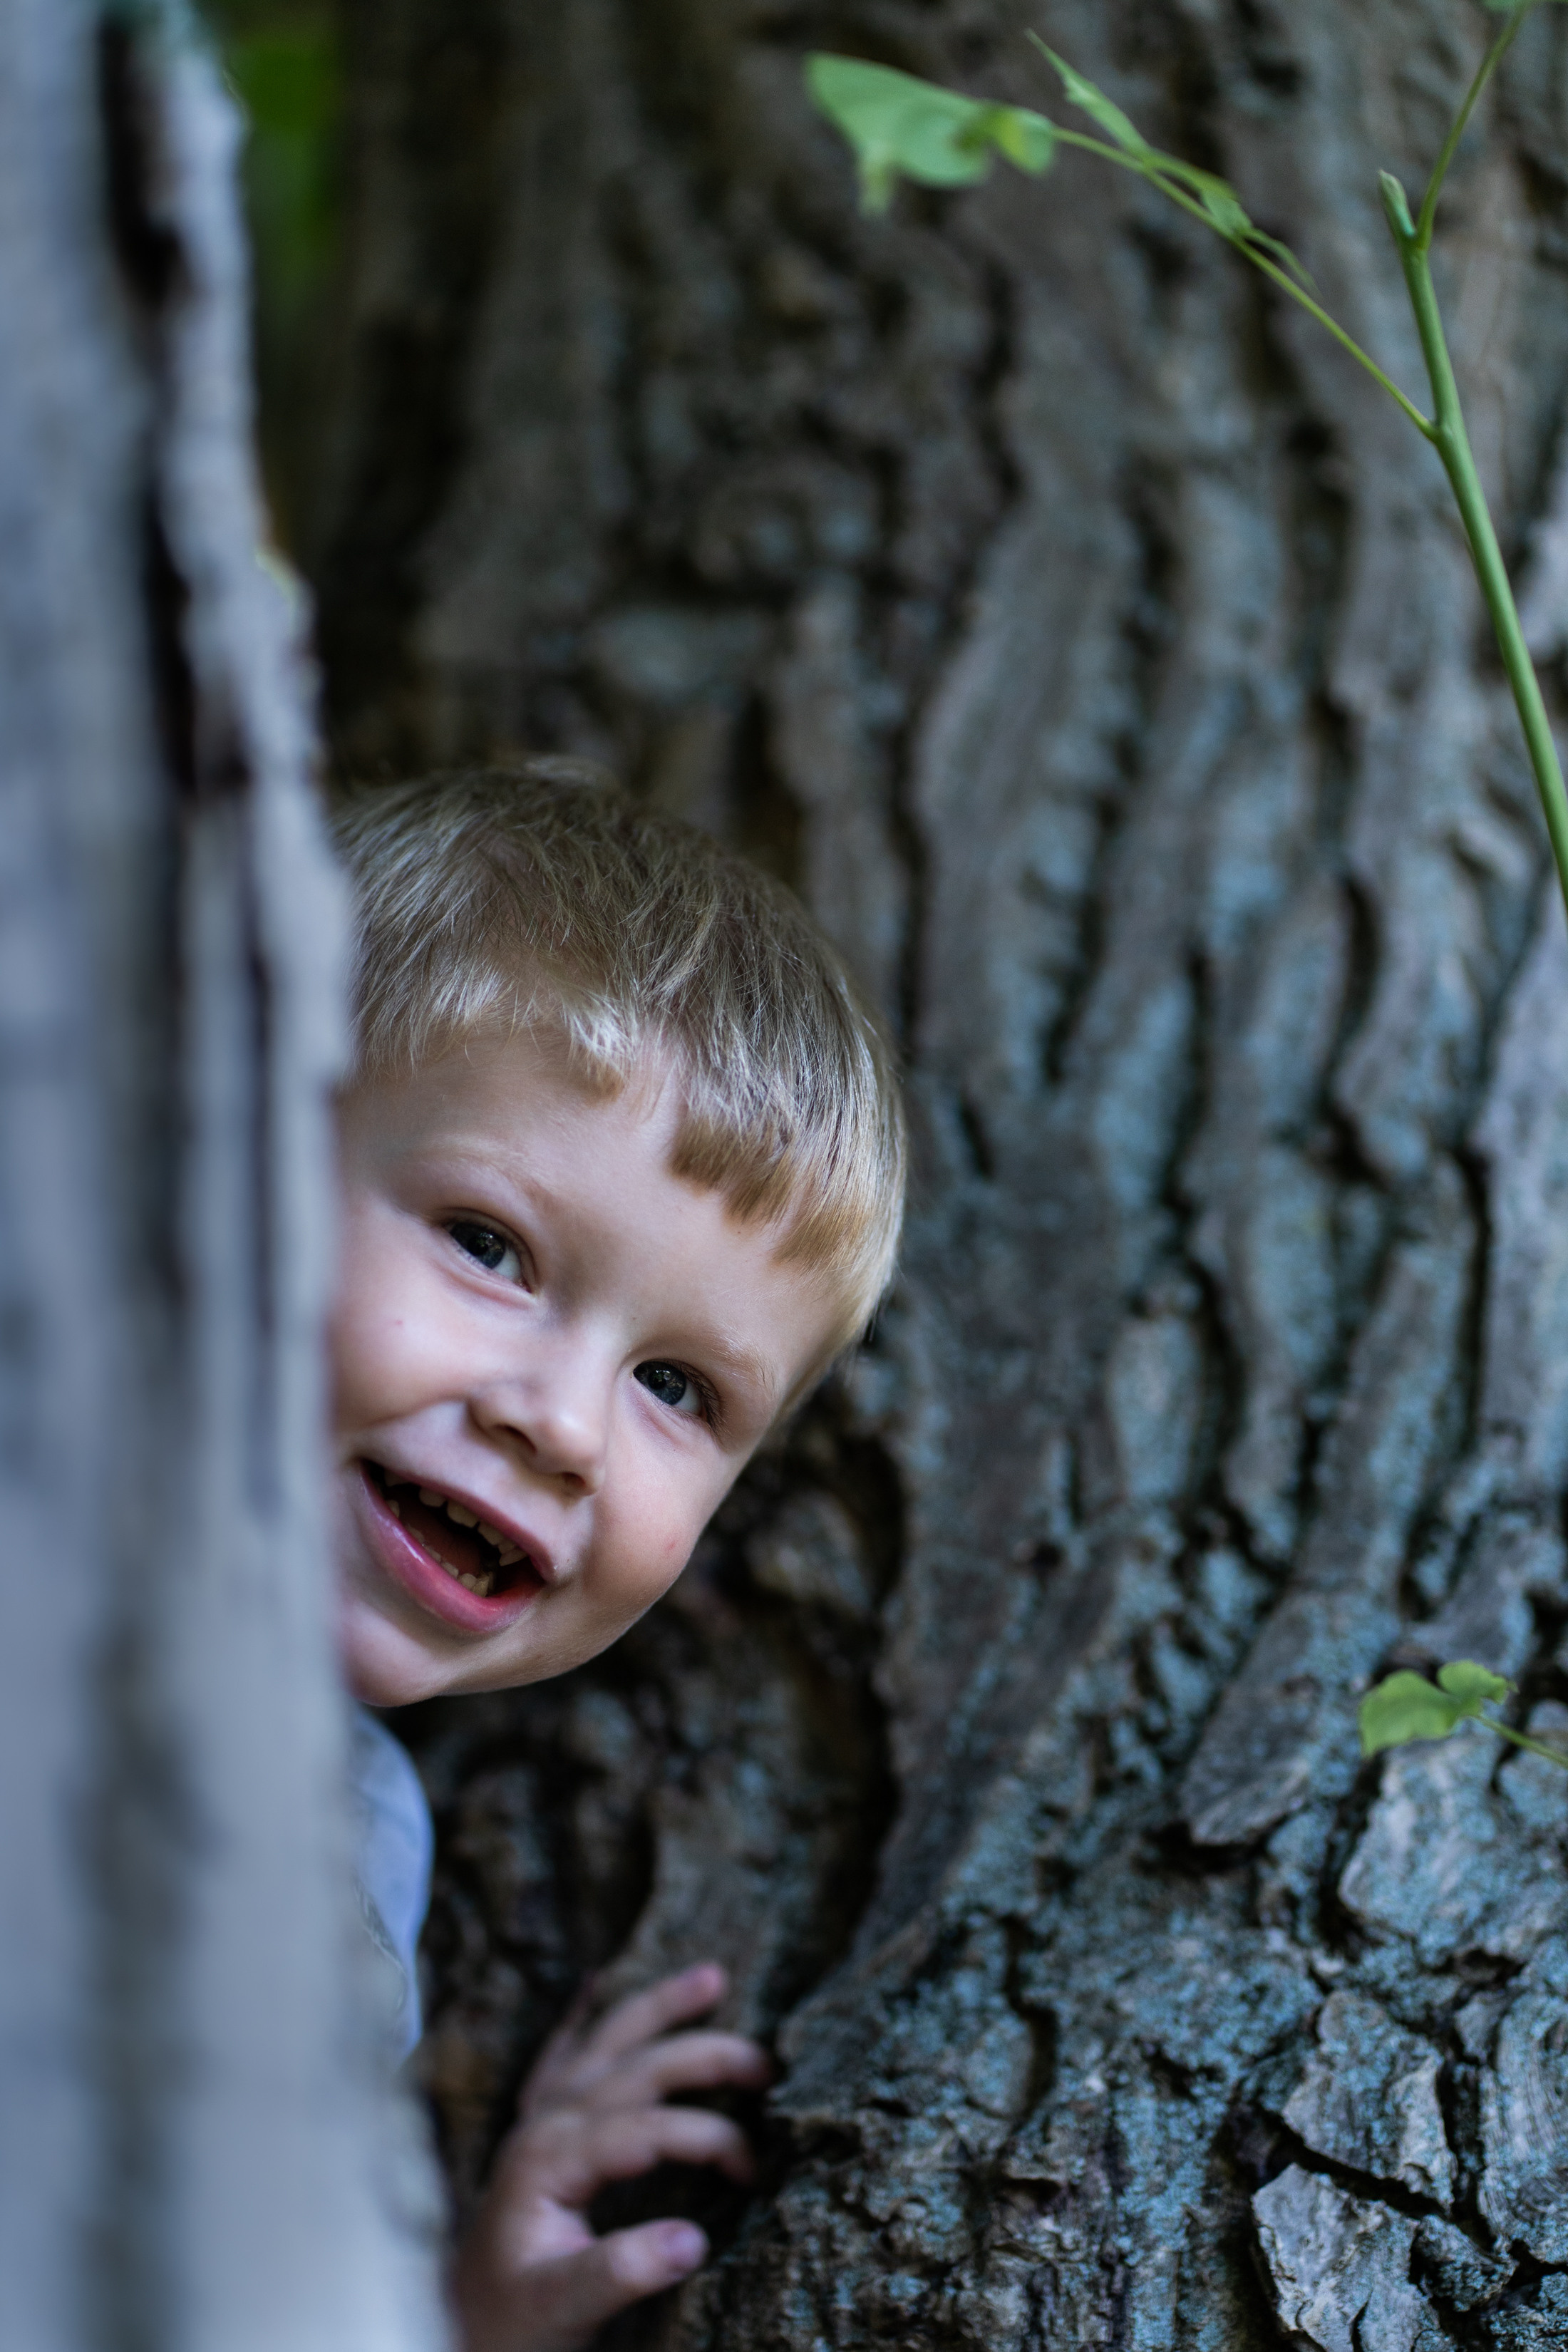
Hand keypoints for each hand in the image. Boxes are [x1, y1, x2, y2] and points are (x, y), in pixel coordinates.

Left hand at [451, 1962, 769, 2351]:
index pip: (646, 2128)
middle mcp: (544, 2121)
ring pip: (605, 2040)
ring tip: (712, 1977)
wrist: (457, 2327)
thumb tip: (693, 2239)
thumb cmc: (511, 2321)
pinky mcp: (534, 2124)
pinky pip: (561, 2052)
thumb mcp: (565, 2306)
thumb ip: (622, 2270)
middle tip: (766, 2066)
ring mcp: (536, 2116)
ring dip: (658, 2006)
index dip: (708, 2138)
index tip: (754, 2169)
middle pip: (636, 2067)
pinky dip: (583, 2016)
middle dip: (705, 2055)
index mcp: (550, 2158)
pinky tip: (595, 1982)